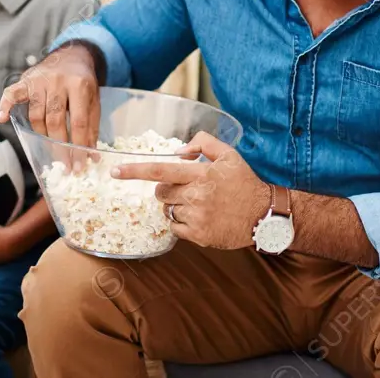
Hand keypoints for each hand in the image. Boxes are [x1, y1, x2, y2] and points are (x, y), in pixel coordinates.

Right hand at [0, 44, 101, 172]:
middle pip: (55, 120)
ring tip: (48, 150)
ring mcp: (40, 80)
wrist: (72, 55)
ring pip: (36, 114)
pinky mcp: (26, 79)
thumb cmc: (83, 83)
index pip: (78, 122)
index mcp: (80, 85)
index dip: (78, 146)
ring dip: (41, 135)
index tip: (79, 166)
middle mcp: (58, 82)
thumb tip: (91, 157)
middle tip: (63, 164)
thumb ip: (91, 127)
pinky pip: (12, 93)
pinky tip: (2, 118)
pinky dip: (5, 105)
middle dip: (59, 146)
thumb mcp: (93, 101)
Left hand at [111, 131, 270, 249]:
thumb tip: (180, 150)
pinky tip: (201, 218)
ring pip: (168, 210)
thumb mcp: (229, 155)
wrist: (264, 215)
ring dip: (177, 206)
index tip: (115, 171)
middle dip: (167, 190)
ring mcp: (196, 217)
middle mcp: (196, 195)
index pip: (160, 170)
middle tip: (187, 190)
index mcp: (201, 174)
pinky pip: (175, 228)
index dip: (135, 171)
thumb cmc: (244, 183)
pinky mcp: (198, 235)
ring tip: (200, 204)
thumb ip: (203, 143)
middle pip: (161, 192)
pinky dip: (182, 223)